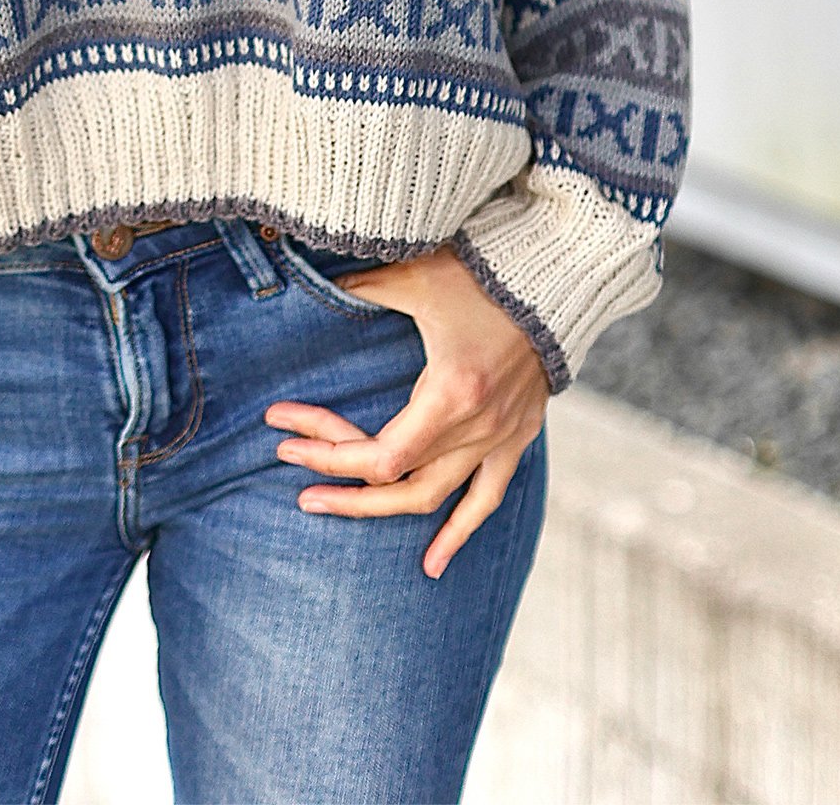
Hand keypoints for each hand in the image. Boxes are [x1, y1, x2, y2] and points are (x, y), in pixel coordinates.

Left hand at [264, 246, 549, 578]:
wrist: (555, 281)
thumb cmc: (485, 275)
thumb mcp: (418, 276)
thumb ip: (365, 284)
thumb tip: (319, 280)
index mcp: (450, 394)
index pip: (380, 455)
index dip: (327, 453)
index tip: (283, 434)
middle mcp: (476, 428)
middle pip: (398, 484)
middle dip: (340, 484)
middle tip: (297, 486)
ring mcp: (500, 438)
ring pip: (435, 500)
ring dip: (380, 511)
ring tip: (330, 509)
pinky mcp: (516, 437)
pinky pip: (487, 498)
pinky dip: (459, 533)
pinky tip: (431, 565)